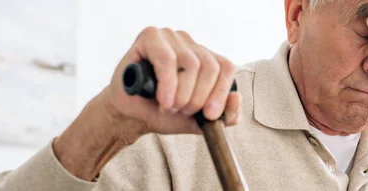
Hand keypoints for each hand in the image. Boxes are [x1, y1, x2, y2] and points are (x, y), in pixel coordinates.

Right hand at [107, 27, 240, 136]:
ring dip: (181, 94)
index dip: (221, 92)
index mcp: (206, 58)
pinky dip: (168, 84)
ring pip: (190, 63)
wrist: (131, 116)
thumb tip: (236, 98)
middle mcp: (190, 44)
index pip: (226, 67)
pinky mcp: (150, 36)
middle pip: (210, 66)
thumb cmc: (164, 113)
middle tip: (182, 111)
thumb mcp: (198, 120)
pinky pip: (167, 59)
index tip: (210, 115)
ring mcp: (171, 37)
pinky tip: (163, 101)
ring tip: (169, 107)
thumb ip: (223, 115)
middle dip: (198, 97)